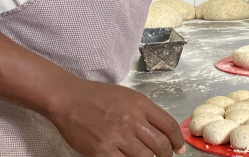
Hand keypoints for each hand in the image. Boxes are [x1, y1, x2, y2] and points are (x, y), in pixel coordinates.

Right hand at [47, 79, 183, 156]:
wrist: (69, 99)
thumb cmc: (98, 97)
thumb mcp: (129, 97)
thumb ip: (146, 112)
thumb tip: (163, 131)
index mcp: (141, 105)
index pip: (169, 126)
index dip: (177, 141)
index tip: (179, 148)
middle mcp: (132, 120)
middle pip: (160, 145)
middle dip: (166, 154)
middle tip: (165, 156)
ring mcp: (118, 137)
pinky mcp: (103, 151)